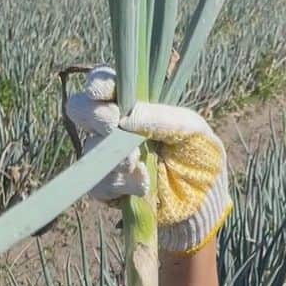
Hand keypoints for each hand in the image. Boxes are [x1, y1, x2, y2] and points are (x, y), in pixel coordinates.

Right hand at [65, 66, 232, 255]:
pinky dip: (119, 184)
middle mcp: (115, 127)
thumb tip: (127, 116)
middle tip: (114, 124)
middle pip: (81, 109)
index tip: (100, 92)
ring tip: (139, 162)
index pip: (106, 84)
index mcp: (134, 104)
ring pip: (91, 148)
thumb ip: (163, 118)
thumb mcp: (192, 129)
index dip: (98, 84)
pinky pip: (98, 183)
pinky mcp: (109, 188)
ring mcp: (108, 158)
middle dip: (96, 116)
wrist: (204, 201)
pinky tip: (142, 184)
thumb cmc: (200, 156)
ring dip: (115, 155)